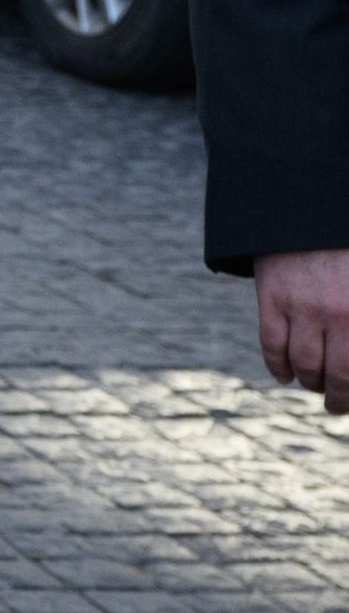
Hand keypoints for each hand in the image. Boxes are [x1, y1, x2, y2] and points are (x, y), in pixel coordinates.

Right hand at [255, 249, 348, 413]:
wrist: (312, 207)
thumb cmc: (347, 248)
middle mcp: (338, 315)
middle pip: (336, 375)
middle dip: (337, 398)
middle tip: (335, 406)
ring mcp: (302, 308)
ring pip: (304, 365)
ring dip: (309, 382)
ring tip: (312, 386)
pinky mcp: (272, 298)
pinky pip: (272, 344)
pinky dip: (277, 366)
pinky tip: (283, 375)